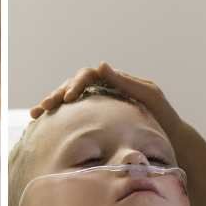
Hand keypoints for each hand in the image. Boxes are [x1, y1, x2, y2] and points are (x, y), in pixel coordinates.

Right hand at [30, 62, 181, 129]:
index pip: (88, 76)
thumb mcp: (147, 96)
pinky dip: (57, 118)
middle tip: (43, 107)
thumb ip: (125, 82)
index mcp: (114, 81)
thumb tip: (99, 65)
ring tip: (35, 114)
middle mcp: (103, 91)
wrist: (170, 140)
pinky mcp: (94, 120)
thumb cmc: (161, 117)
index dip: (75, 84)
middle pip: (73, 86)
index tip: (68, 99)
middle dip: (56, 95)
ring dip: (52, 104)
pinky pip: (72, 116)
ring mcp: (98, 105)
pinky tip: (41, 125)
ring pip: (69, 100)